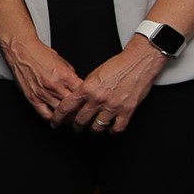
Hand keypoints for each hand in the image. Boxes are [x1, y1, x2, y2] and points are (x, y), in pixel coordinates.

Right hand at [0, 34, 83, 119]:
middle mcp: (55, 86)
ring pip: (61, 113)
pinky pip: (45, 114)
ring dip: (68, 118)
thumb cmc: (40, 54)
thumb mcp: (63, 63)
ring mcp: (43, 93)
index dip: (89, 101)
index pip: (83, 94)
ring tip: (73, 119)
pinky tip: (57, 119)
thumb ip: (72, 77)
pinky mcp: (32, 97)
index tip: (91, 104)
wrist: (21, 51)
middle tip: (85, 114)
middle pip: (74, 106)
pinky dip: (53, 119)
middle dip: (81, 111)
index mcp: (65, 76)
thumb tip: (79, 88)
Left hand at [50, 36, 166, 134]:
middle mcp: (98, 99)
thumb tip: (77, 100)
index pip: (66, 107)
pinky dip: (112, 131)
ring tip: (92, 129)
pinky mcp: (127, 110)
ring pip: (97, 127)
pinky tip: (110, 128)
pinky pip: (117, 128)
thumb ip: (85, 89)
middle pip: (80, 120)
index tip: (55, 122)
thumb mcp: (94, 75)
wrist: (138, 62)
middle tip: (75, 127)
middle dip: (76, 126)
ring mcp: (113, 106)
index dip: (58, 117)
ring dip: (93, 130)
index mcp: (87, 88)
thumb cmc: (117, 66)